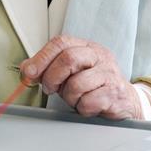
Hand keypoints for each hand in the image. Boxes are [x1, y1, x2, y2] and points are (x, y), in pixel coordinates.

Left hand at [20, 36, 139, 119]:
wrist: (125, 101)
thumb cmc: (93, 85)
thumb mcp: (69, 73)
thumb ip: (48, 68)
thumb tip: (26, 69)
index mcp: (86, 47)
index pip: (60, 43)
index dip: (41, 58)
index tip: (29, 73)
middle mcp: (99, 56)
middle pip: (68, 59)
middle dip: (52, 77)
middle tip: (50, 89)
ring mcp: (109, 74)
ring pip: (77, 83)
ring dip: (68, 97)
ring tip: (74, 99)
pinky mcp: (115, 93)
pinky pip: (88, 102)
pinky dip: (82, 108)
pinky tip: (87, 106)